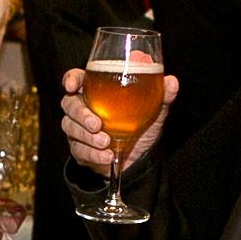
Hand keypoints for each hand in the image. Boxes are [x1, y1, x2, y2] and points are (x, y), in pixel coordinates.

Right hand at [60, 66, 177, 173]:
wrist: (138, 159)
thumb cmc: (140, 127)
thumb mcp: (153, 112)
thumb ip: (161, 96)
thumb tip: (171, 81)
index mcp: (96, 92)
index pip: (77, 79)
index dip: (71, 79)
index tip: (72, 86)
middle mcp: (83, 108)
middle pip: (69, 104)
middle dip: (80, 114)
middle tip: (96, 124)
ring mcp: (78, 130)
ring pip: (70, 127)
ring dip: (87, 136)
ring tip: (105, 141)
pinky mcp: (79, 150)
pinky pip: (79, 150)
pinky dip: (93, 154)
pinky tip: (107, 155)